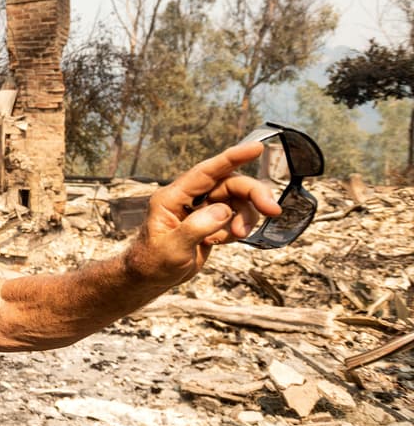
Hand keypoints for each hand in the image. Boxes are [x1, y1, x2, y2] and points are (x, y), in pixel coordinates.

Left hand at [125, 141, 282, 289]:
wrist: (152, 277)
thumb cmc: (153, 262)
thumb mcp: (172, 248)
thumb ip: (196, 228)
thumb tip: (223, 210)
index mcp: (172, 197)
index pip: (206, 172)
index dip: (231, 158)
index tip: (257, 148)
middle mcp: (188, 198)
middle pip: (229, 184)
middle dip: (253, 194)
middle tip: (272, 210)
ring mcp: (201, 209)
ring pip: (236, 201)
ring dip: (245, 217)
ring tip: (238, 235)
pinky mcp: (210, 222)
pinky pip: (234, 218)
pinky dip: (236, 230)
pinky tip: (219, 242)